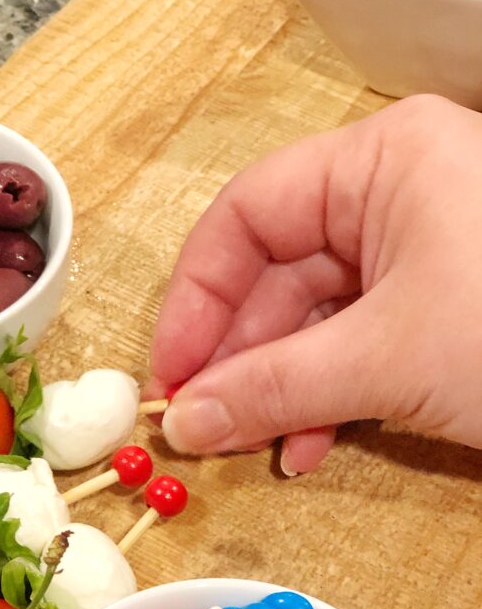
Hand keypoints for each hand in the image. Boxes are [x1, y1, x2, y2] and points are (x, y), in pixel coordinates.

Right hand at [150, 94, 481, 472]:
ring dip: (278, 389)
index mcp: (381, 161)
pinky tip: (308, 447)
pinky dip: (327, 399)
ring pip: (312, 319)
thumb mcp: (389, 358)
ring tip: (252, 446)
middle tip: (199, 426)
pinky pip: (356, 346)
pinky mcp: (437, 308)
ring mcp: (419, 254)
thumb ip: (272, 388)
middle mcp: (394, 194)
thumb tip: (183, 423)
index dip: (196, 298)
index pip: (247, 216)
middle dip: (237, 358)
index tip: (170, 373)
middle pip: (275, 274)